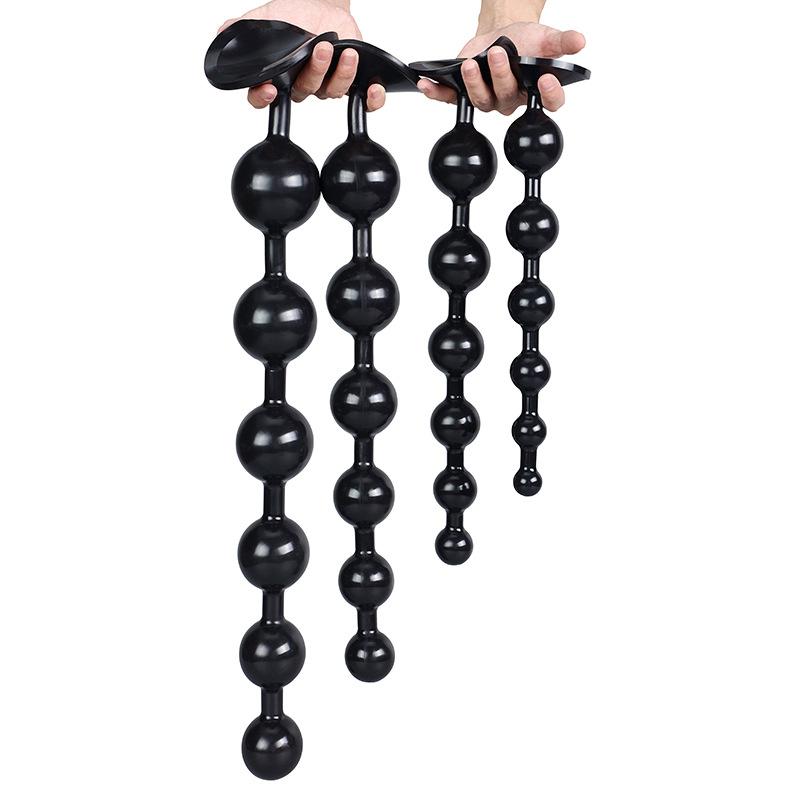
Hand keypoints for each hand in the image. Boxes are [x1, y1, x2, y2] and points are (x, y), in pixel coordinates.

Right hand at [219, 0, 384, 110]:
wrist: (323, 3)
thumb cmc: (295, 13)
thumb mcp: (266, 17)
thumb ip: (244, 28)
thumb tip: (223, 31)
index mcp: (279, 76)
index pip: (264, 99)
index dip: (264, 98)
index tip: (268, 88)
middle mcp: (302, 85)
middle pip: (304, 91)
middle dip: (313, 71)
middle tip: (319, 47)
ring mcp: (327, 85)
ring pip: (332, 92)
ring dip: (341, 74)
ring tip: (345, 52)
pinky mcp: (351, 84)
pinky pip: (363, 103)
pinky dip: (371, 100)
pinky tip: (373, 88)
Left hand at [418, 20, 585, 114]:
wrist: (503, 32)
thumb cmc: (526, 41)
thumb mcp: (546, 38)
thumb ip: (563, 43)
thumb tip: (580, 41)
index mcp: (536, 92)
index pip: (548, 103)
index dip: (549, 95)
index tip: (546, 80)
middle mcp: (512, 100)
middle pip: (507, 96)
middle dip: (502, 75)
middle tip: (498, 53)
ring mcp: (488, 98)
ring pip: (480, 99)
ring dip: (474, 83)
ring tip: (471, 63)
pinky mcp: (465, 94)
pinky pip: (450, 99)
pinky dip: (438, 93)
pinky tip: (428, 84)